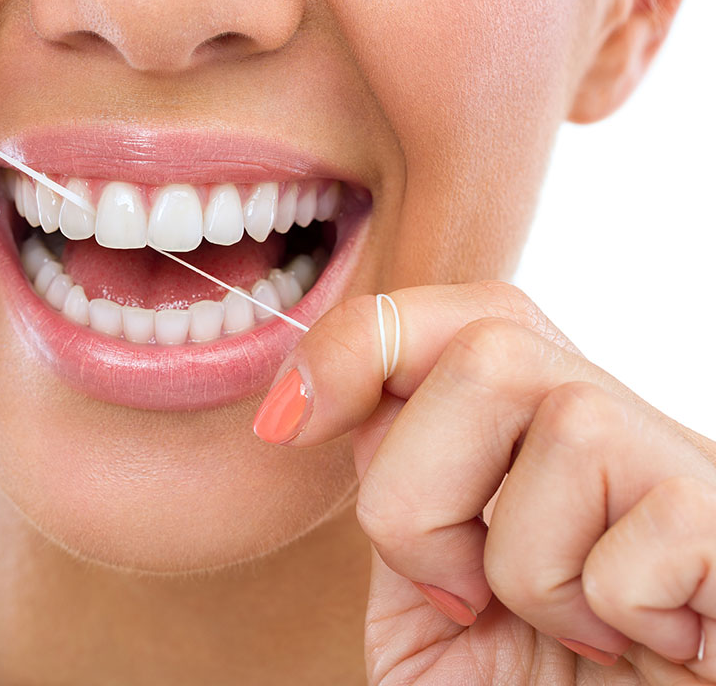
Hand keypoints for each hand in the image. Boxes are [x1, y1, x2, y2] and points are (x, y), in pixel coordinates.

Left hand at [254, 281, 715, 683]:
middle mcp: (625, 435)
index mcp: (542, 444)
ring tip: (563, 632)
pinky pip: (652, 522)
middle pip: (492, 343)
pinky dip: (609, 607)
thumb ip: (404, 498)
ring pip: (569, 420)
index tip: (286, 424)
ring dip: (520, 565)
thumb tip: (364, 401)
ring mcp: (694, 476)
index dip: (359, 345)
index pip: (465, 316)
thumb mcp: (430, 608)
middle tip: (453, 588)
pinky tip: (637, 645)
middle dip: (420, 483)